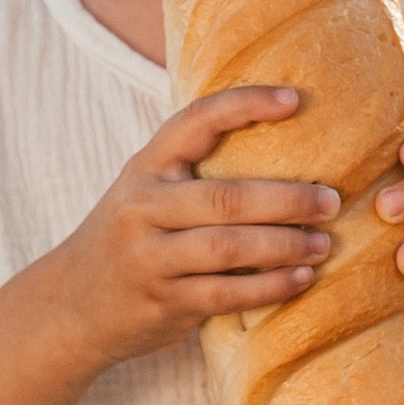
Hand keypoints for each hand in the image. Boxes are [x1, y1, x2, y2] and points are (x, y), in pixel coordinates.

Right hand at [47, 89, 340, 373]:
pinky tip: (301, 280)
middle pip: (225, 198)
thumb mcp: (146, 191)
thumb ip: (192, 171)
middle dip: (287, 199)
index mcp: (146, 167)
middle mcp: (143, 207)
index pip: (195, 121)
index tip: (295, 100)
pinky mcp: (162, 301)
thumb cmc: (130, 236)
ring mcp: (149, 257)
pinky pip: (225, 294)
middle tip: (331, 199)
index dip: (245, 105)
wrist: (72, 304)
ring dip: (285, 246)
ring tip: (324, 243)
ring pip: (228, 248)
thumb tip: (284, 145)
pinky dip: (269, 288)